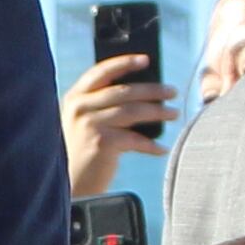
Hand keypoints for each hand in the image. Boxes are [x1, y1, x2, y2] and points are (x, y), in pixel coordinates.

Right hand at [61, 55, 170, 198]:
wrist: (70, 184)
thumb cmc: (82, 152)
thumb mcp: (85, 122)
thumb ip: (102, 106)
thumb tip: (144, 94)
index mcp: (75, 97)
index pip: (101, 71)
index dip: (124, 63)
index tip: (146, 60)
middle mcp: (80, 107)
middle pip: (124, 91)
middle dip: (152, 90)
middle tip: (172, 92)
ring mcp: (89, 124)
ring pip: (133, 111)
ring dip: (157, 112)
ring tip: (174, 113)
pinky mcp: (101, 143)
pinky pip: (134, 138)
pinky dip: (150, 144)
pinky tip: (162, 148)